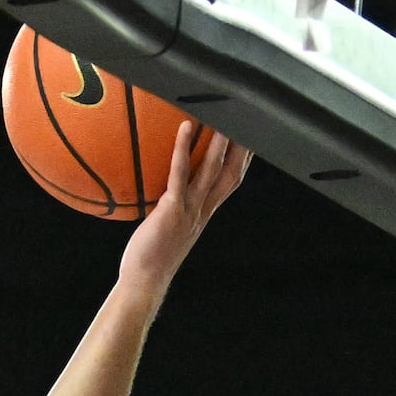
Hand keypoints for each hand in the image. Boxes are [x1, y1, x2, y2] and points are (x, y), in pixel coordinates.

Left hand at [116, 124, 251, 289]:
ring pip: (211, 169)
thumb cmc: (153, 254)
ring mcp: (190, 209)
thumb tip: (171, 189)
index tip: (250, 136)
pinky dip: (183, 149)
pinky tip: (185, 127)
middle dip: (242, 146)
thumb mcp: (172, 226)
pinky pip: (180, 174)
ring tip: (222, 114)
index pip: (230, 181)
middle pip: (230, 172)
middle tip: (248, 118)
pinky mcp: (173, 209)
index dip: (243, 158)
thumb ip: (177, 207)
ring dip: (219, 141)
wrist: (144, 281)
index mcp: (205, 213)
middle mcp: (203, 209)